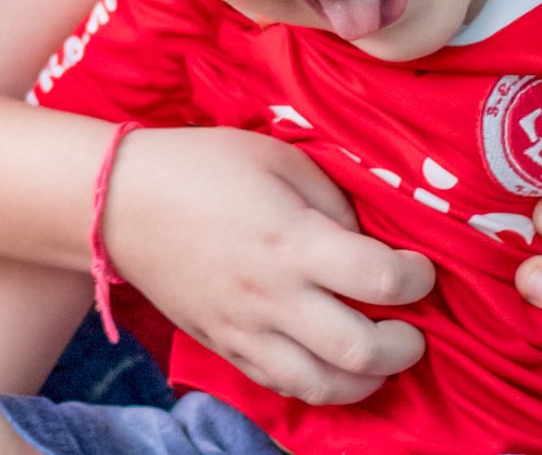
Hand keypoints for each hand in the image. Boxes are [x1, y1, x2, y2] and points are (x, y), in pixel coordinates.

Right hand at [105, 127, 433, 405]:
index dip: (416, 278)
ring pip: (324, 386)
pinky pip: (282, 386)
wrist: (120, 200)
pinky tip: (330, 363)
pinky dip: (319, 385)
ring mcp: (246, 329)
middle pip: (361, 350)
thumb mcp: (276, 156)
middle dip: (405, 347)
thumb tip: (365, 242)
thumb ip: (330, 199)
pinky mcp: (224, 346)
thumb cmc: (202, 165)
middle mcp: (274, 294)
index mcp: (292, 238)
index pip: (378, 278)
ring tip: (380, 358)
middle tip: (412, 328)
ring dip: (368, 381)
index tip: (420, 269)